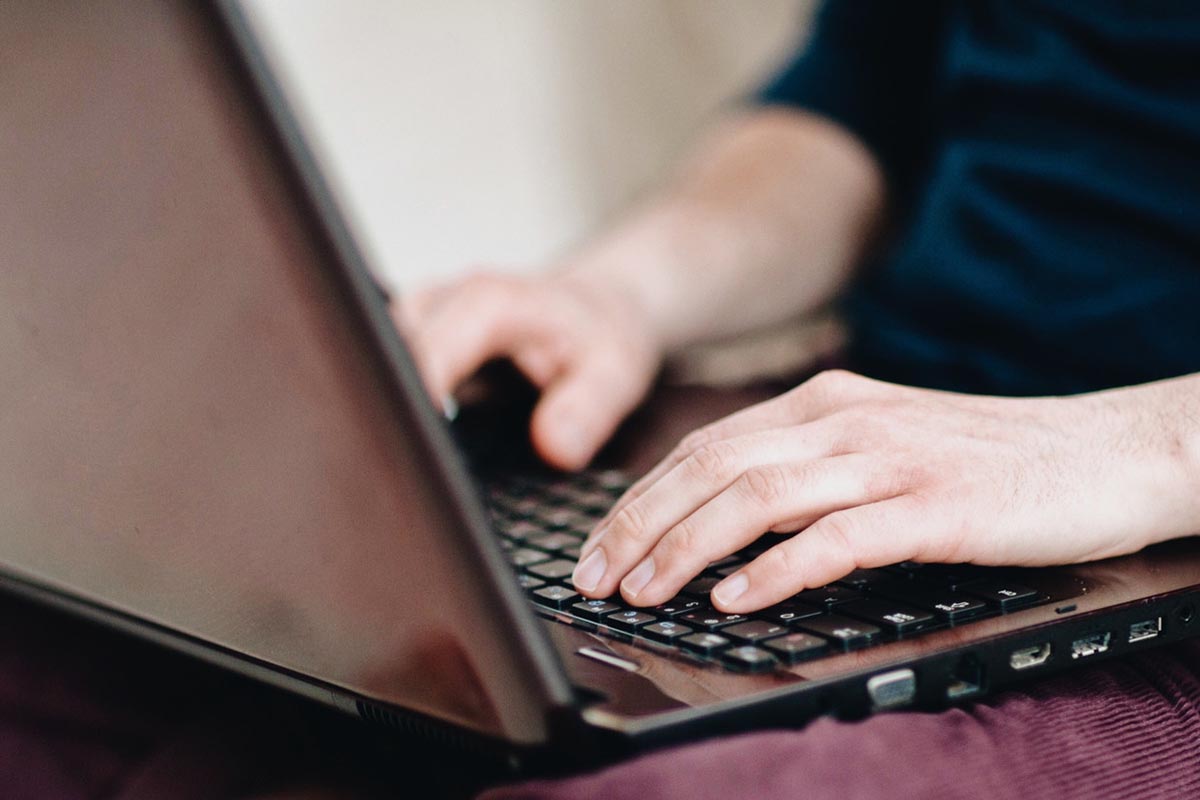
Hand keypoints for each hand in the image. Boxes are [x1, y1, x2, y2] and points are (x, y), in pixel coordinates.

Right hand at [395, 271, 661, 469]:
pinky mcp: (409, 341)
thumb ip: (589, 407)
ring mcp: (417, 319)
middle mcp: (440, 302)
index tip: (413, 457)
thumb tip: (554, 447)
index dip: (414, 401)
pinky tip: (391, 454)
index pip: (427, 350)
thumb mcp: (616, 371)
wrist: (597, 305)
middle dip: (378, 411)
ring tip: (382, 471)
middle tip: (387, 478)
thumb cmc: (602, 336)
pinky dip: (382, 406)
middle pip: (380, 353)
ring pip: (368, 359)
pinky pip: (379, 369)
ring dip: (373, 409)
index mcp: (488, 303)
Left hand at [571, 369, 1198, 611]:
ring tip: (644, 592)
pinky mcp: (935, 506)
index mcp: (823, 402)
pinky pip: (837, 537)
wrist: (1103, 452)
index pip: (704, 447)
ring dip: (687, 547)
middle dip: (641, 524)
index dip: (641, 498)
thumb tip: (723, 523)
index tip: (599, 544)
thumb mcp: (879, 445)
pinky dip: (777, 569)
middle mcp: (844, 420)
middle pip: (712, 467)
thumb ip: (807, 469)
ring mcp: (888, 458)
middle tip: (596, 576)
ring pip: (757, 496)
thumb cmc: (985, 459)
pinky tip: (737, 599)